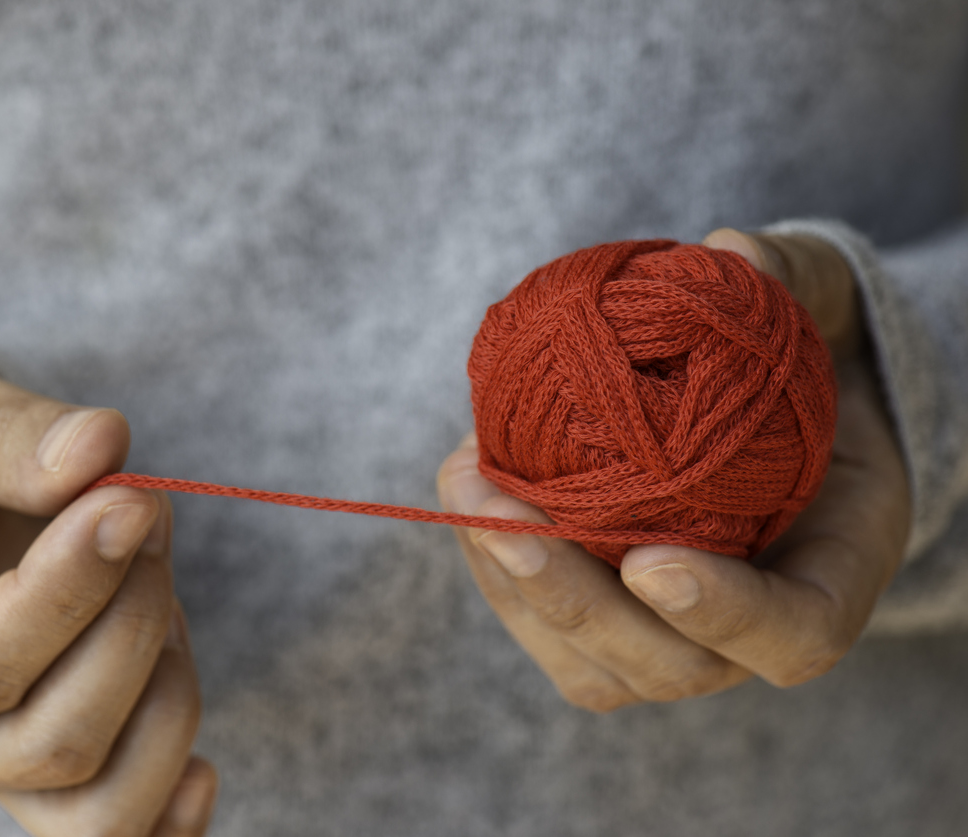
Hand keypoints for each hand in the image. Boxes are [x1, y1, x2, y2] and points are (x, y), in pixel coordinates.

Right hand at [0, 345, 217, 835]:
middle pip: (51, 741)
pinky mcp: (36, 767)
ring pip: (95, 808)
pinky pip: (108, 828)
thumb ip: (2, 430)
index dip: (71, 590)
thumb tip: (102, 449)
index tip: (132, 500)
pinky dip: (167, 806)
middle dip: (130, 623)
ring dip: (164, 695)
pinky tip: (203, 769)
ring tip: (159, 590)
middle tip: (147, 512)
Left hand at [437, 230, 909, 711]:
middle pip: (669, 666)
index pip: (793, 633)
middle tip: (509, 520)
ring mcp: (670, 639)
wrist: (745, 405)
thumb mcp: (810, 300)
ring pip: (590, 667)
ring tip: (465, 485)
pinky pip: (540, 628)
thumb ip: (787, 277)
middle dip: (577, 602)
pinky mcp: (600, 628)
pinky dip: (493, 567)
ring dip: (514, 586)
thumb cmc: (790, 355)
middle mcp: (747, 629)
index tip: (652, 563)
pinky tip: (466, 486)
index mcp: (827, 571)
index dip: (727, 614)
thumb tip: (729, 251)